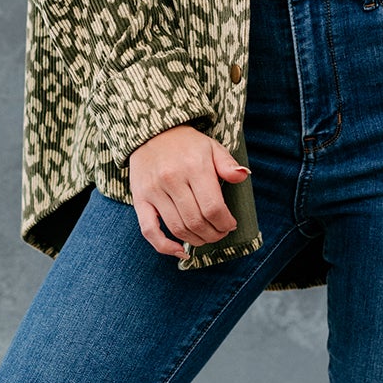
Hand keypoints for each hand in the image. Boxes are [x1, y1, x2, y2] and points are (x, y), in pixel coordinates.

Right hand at [128, 124, 249, 256]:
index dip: (225, 223)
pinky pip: (149, 231)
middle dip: (213, 234)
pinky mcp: (139, 199)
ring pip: (177, 228)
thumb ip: (228, 164)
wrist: (150, 132)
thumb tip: (243, 175)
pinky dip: (165, 246)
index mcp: (194, 166)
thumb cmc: (186, 143)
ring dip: (196, 240)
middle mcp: (172, 179)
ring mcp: (153, 191)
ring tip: (205, 237)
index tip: (230, 225)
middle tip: (220, 233)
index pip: (213, 207)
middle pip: (196, 221)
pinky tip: (180, 250)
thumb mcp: (211, 147)